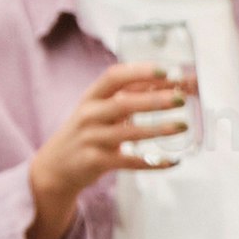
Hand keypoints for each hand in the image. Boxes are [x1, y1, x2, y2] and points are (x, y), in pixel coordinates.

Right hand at [25, 64, 183, 238]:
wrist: (55, 166)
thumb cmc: (86, 132)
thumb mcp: (98, 110)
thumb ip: (126, 97)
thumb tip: (163, 84)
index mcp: (91, 97)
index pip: (114, 77)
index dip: (140, 72)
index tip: (166, 72)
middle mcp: (89, 115)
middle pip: (123, 103)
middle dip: (154, 100)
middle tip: (181, 99)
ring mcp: (91, 139)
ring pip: (128, 133)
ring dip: (158, 129)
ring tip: (182, 126)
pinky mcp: (96, 162)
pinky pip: (129, 161)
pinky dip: (152, 162)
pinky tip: (172, 161)